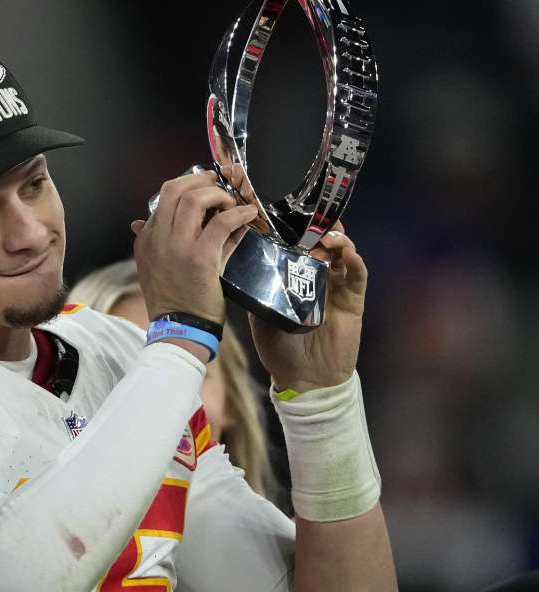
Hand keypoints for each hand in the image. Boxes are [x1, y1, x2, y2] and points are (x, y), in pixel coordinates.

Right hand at [131, 168, 257, 324]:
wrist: (178, 327)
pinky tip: (248, 214)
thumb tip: (183, 219)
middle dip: (200, 179)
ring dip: (218, 194)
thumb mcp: (159, 266)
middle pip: (175, 189)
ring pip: (195, 199)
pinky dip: (238, 213)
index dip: (187, 185)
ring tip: (231, 202)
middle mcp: (157, 238)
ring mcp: (177, 247)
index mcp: (147, 239)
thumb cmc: (175, 299)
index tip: (205, 186)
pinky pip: (221, 223)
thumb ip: (171, 240)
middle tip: (218, 182)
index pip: (163, 198)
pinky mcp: (200, 258)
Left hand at [250, 223, 367, 391]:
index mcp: (294, 276)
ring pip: (343, 253)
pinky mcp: (353, 301)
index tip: (285, 212)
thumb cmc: (279, 347)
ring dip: (337, 240)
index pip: (297, 244)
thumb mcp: (259, 312)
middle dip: (319, 226)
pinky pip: (357, 276)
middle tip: (310, 217)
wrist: (302, 379)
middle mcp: (317, 276)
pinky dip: (354, 262)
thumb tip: (233, 262)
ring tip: (327, 236)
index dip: (294, 227)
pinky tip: (347, 254)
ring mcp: (337, 286)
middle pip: (323, 242)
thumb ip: (254, 288)